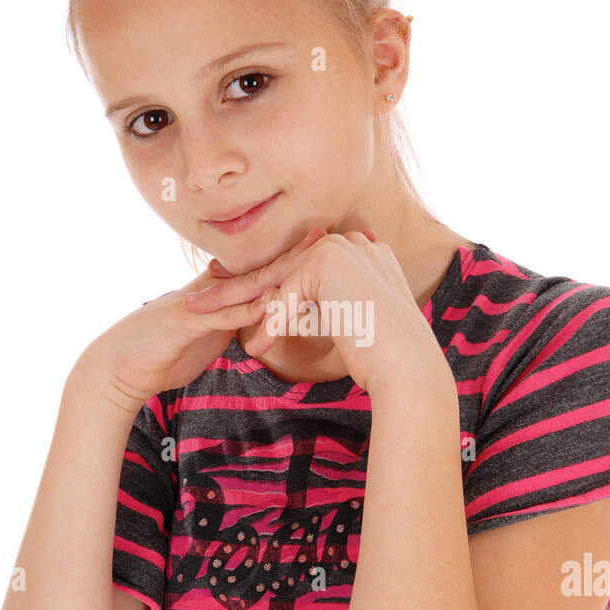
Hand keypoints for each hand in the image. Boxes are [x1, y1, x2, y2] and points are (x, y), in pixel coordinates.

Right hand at [75, 227, 326, 409]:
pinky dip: (246, 308)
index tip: (323, 247)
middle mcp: (210, 291)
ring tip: (306, 258)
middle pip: (258, 269)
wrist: (123, 366)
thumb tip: (257, 321)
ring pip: (244, 286)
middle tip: (327, 235)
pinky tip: (269, 301)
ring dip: (276, 272)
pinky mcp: (186, 322)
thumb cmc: (165, 352)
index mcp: (218, 294)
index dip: (290, 260)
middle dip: (292, 254)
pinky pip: (222, 314)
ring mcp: (199, 304)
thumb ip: (232, 324)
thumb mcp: (208, 336)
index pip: (260, 273)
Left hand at [183, 229, 446, 396]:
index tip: (227, 290)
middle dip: (238, 285)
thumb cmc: (383, 356)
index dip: (261, 283)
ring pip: (278, 277)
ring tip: (202, 313)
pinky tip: (254, 346)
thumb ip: (318, 308)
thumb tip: (276, 314)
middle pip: (282, 267)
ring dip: (237, 299)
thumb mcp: (343, 324)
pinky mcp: (329, 262)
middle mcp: (352, 242)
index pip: (297, 265)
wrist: (409, 368)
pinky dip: (270, 322)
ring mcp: (341, 247)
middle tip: (199, 297)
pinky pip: (287, 294)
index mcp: (360, 252)